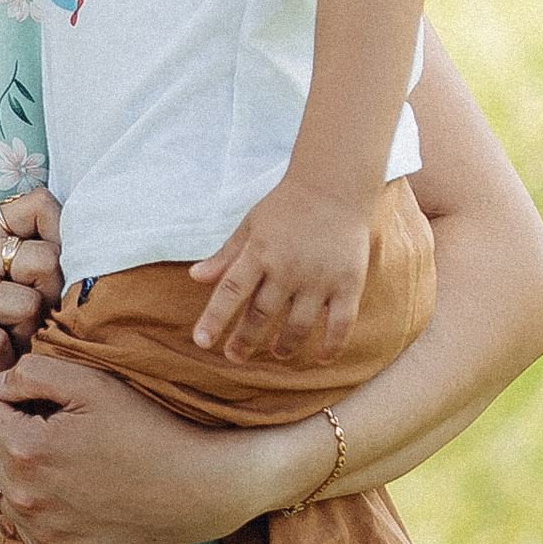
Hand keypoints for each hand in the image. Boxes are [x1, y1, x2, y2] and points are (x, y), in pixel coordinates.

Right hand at [0, 190, 58, 408]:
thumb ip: (7, 274)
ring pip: (24, 304)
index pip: (39, 204)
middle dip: (52, 302)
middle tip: (37, 329)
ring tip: (13, 353)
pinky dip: (1, 364)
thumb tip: (70, 274)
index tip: (55, 281)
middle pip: (44, 258)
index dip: (64, 238)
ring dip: (27, 340)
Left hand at [0, 344, 302, 543]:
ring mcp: (39, 532)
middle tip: (48, 421)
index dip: (1, 391)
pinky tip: (69, 486)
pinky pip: (18, 519)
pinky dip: (32, 499)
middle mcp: (24, 498)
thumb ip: (29, 373)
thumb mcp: (91, 382)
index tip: (35, 395)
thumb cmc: (147, 426)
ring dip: (11, 464)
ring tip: (57, 453)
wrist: (198, 488)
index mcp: (26, 450)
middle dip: (1, 425)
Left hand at [186, 175, 372, 362]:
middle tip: (234, 356)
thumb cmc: (287, 206)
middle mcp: (288, 268)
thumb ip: (226, 255)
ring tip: (276, 353)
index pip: (231, 291)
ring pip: (298, 325)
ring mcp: (319, 278)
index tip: (201, 342)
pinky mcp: (348, 283)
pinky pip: (340, 323)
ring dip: (284, 346)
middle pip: (261, 314)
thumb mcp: (251, 225)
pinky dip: (331, 345)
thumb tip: (194, 277)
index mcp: (260, 252)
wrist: (335, 185)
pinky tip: (321, 358)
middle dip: (245, 340)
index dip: (214, 318)